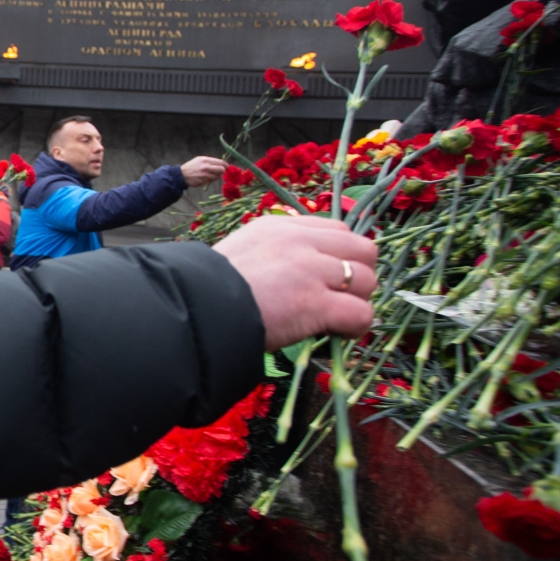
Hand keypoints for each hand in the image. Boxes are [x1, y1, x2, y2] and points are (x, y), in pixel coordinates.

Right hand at [180, 156, 227, 187]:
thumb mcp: (200, 160)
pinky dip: (211, 180)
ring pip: (218, 176)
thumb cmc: (191, 166)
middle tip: (221, 172)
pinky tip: (206, 178)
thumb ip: (210, 161)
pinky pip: (212, 181)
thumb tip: (220, 164)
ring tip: (211, 175)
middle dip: (223, 171)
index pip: (221, 162)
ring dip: (217, 176)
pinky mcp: (204, 181)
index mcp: (206, 160)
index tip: (226, 167)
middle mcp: (206, 167)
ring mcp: (205, 175)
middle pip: (222, 170)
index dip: (226, 165)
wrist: (182, 175)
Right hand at [213, 215, 376, 350]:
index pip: (338, 229)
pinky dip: (355, 327)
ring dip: (357, 302)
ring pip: (367, 281)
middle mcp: (299, 242)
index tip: (329, 278)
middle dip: (359, 275)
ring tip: (336, 319)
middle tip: (340, 297)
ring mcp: (310, 271)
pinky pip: (361, 313)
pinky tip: (337, 333)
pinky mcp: (316, 304)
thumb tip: (300, 274)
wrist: (192, 310)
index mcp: (279, 227)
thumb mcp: (241, 252)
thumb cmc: (205, 289)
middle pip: (363, 249)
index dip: (341, 255)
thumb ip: (274, 253)